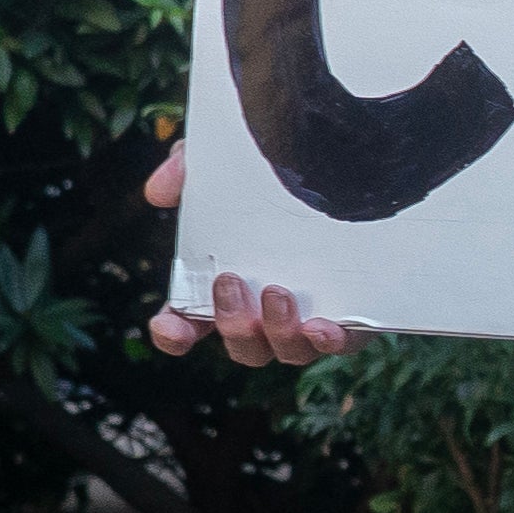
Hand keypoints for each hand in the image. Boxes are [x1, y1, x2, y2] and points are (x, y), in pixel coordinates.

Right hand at [138, 146, 355, 368]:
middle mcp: (266, 310)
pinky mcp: (355, 314)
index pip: (189, 322)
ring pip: (287, 350)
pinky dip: (328, 342)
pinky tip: (322, 327)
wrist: (346, 162)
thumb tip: (158, 193)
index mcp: (224, 284)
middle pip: (242, 344)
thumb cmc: (270, 172)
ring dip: (276, 332)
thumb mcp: (223, 162)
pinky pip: (341, 343)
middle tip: (229, 280)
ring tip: (277, 292)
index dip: (174, 333)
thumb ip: (185, 170)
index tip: (170, 328)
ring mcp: (310, 317)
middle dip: (231, 322)